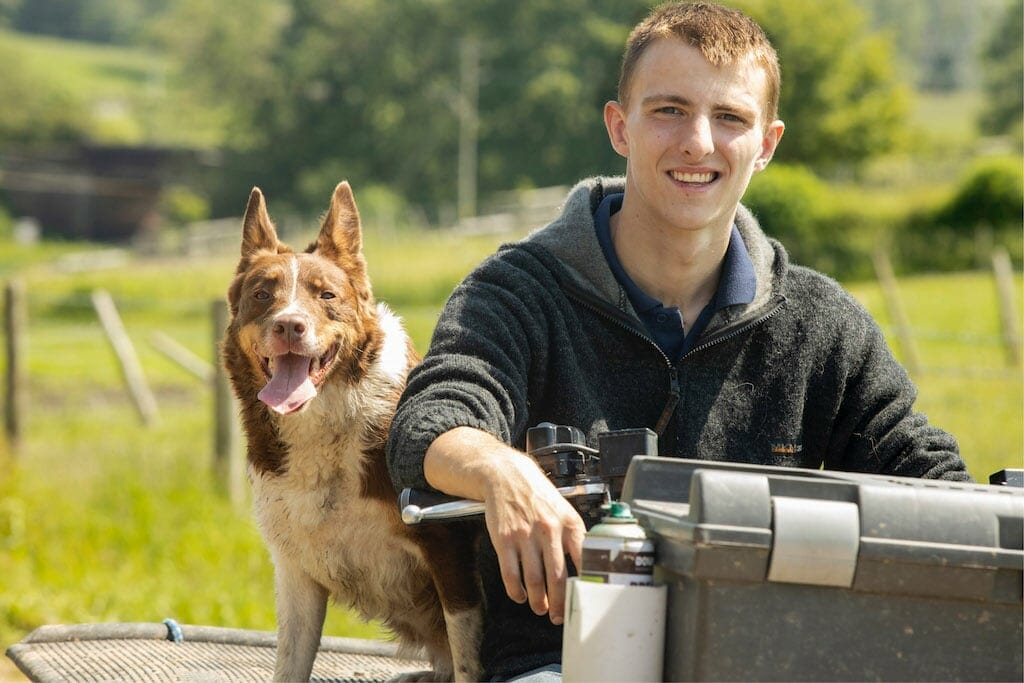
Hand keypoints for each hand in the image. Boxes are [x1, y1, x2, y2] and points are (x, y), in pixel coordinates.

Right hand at [482, 452, 584, 624]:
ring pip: (533, 580)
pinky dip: (516, 591)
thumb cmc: (538, 496)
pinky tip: (520, 596)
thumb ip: (575, 537)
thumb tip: (585, 569)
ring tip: (540, 609)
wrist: (507, 476)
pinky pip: (511, 574)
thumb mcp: (564, 510)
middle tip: (559, 616)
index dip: (585, 585)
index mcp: (569, 523)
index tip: (585, 601)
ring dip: (538, 601)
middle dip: (559, 603)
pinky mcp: (504, 540)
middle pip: (557, 578)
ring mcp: (525, 535)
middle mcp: (549, 529)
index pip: (583, 560)